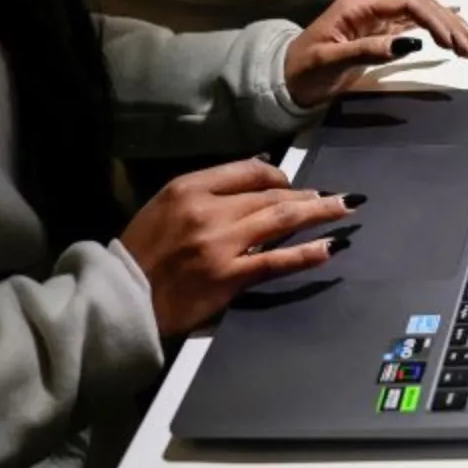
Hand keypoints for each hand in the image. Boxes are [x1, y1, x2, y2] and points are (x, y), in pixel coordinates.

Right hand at [120, 159, 357, 335]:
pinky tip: (329, 247)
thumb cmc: (144, 251)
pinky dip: (306, 253)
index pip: (248, 170)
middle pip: (270, 195)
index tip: (295, 185)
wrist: (122, 298)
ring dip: (318, 214)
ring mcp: (220, 245)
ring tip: (345, 209)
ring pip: (279, 221)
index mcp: (189, 188)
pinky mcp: (228, 277)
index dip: (279, 176)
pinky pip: (275, 262)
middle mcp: (207, 211)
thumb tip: (260, 169)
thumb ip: (209, 188)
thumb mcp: (166, 205)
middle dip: (308, 196)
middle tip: (337, 197)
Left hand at [286, 0, 467, 107]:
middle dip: (448, 24)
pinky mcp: (379, 34)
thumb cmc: (302, 71)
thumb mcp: (330, 61)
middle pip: (419, 6)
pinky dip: (437, 31)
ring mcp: (376, 20)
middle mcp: (370, 8)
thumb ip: (368, 50)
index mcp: (358, 7)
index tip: (451, 42)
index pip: (407, 4)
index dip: (434, 20)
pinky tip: (455, 31)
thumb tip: (408, 43)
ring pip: (421, 15)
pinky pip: (414, 26)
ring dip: (447, 28)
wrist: (284, 82)